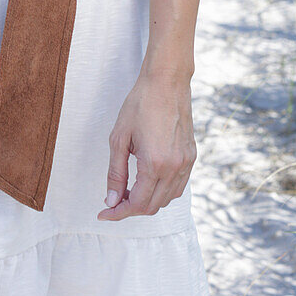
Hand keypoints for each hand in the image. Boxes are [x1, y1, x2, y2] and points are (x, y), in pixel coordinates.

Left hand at [97, 70, 196, 219]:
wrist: (166, 82)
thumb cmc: (140, 104)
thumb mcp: (119, 138)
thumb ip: (115, 173)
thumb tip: (111, 200)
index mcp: (155, 164)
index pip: (137, 204)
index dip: (119, 212)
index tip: (104, 213)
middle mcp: (174, 168)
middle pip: (152, 206)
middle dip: (130, 209)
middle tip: (113, 201)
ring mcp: (186, 163)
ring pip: (167, 199)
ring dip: (146, 201)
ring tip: (128, 190)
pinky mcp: (192, 157)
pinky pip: (178, 187)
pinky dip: (162, 192)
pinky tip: (147, 181)